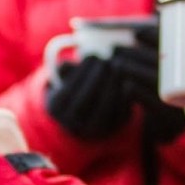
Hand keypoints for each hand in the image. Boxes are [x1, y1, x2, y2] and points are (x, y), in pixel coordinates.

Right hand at [45, 25, 163, 141]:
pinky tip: (128, 78)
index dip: (82, 72)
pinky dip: (126, 95)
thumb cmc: (74, 83)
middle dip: (98, 77)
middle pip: (86, 100)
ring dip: (113, 84)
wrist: (85, 109)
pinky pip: (122, 112)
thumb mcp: (65, 75)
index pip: (68, 91)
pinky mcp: (114, 127)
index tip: (93, 55)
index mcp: (57, 109)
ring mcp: (95, 128)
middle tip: (108, 60)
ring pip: (105, 107)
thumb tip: (67, 66)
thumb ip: (65, 69)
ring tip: (118, 66)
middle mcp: (73, 123)